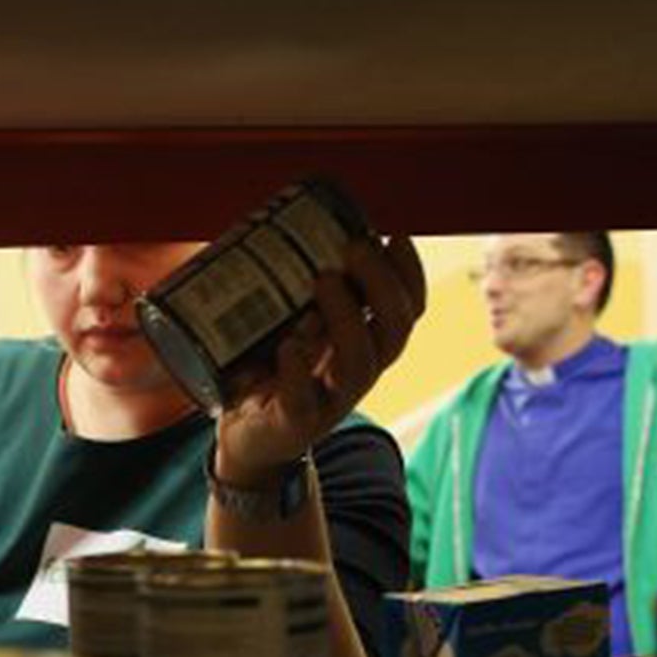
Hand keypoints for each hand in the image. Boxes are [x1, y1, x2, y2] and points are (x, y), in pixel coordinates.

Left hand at [212, 232, 425, 485]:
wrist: (247, 439)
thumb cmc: (272, 370)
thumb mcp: (293, 323)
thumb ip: (300, 287)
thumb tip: (289, 218)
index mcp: (364, 345)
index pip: (406, 310)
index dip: (410, 275)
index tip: (395, 234)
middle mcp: (357, 373)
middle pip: (393, 331)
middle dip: (382, 285)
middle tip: (356, 247)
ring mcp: (329, 401)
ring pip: (359, 363)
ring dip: (347, 317)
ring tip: (324, 280)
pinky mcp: (293, 423)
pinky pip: (303, 400)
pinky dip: (298, 370)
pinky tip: (290, 345)